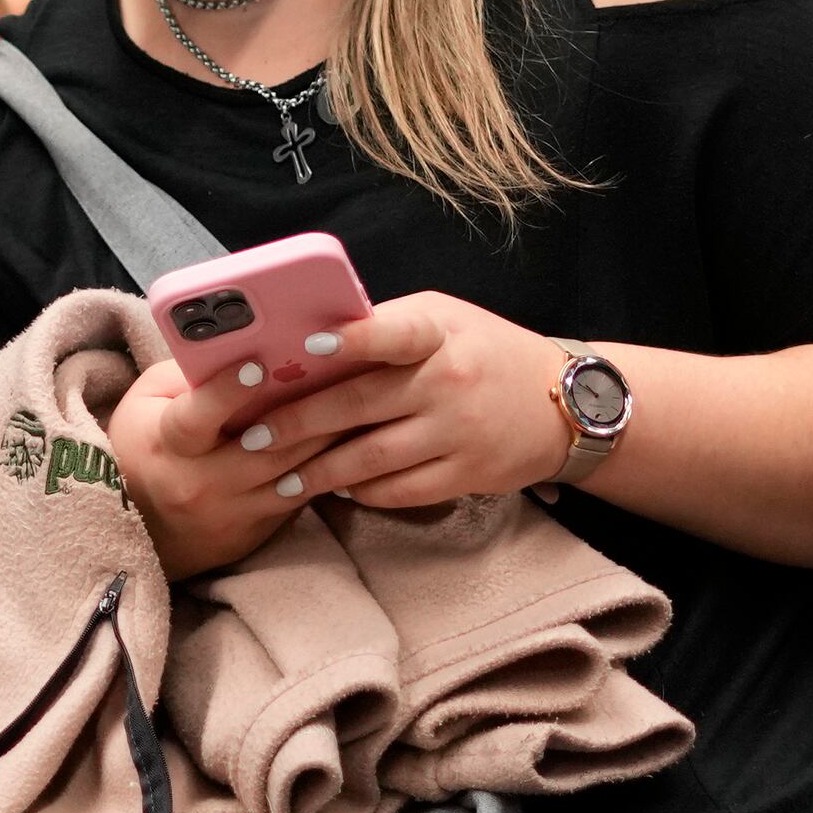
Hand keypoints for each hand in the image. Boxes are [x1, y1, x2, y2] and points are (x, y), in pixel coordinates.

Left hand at [108, 289, 572, 576]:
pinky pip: (400, 490)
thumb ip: (385, 329)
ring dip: (318, 472)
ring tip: (276, 478)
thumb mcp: (443, 320)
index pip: (390, 332)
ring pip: (371, 458)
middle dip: (296, 425)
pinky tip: (332, 491)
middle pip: (359, 405)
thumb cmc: (484, 351)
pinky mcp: (466, 474)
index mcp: (437, 333)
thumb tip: (307, 345)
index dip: (348, 338)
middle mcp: (447, 381)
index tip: (303, 346)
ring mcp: (457, 432)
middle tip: (248, 439)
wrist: (565, 403)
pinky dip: (361, 492)